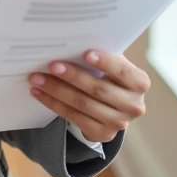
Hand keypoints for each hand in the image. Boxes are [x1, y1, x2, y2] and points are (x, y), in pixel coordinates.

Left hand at [29, 51, 149, 143]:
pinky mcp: (102, 134)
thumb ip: (103, 56)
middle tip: (51, 65)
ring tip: (37, 79)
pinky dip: (54, 104)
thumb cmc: (110, 77)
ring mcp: (119, 123)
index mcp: (139, 83)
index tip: (85, 53)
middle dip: (72, 76)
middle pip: (98, 89)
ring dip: (56, 90)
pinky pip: (74, 117)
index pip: (123, 72)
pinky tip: (39, 93)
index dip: (105, 63)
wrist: (114, 108)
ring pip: (83, 104)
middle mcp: (133, 105)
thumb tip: (73, 42)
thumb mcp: (113, 66)